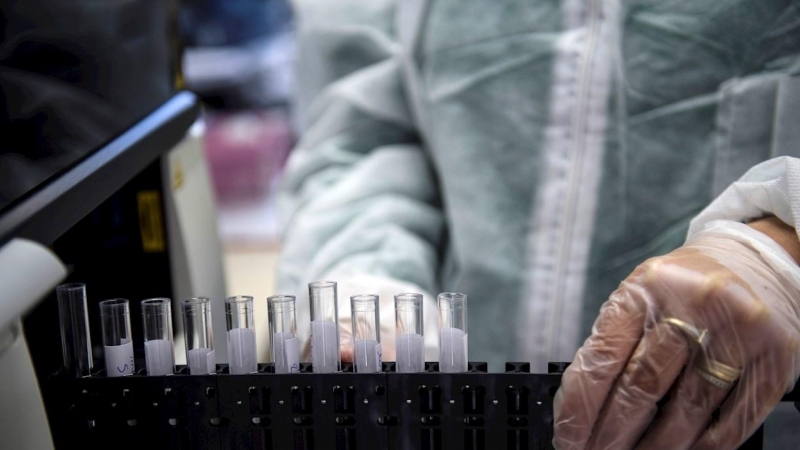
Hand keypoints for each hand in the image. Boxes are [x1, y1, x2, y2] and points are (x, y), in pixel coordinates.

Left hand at [553, 226, 799, 449]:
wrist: (752, 259)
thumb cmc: (683, 286)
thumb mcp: (639, 296)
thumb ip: (613, 342)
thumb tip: (582, 407)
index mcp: (645, 289)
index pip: (602, 358)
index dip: (580, 407)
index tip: (567, 436)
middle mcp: (691, 305)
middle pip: (641, 387)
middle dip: (612, 433)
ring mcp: (737, 332)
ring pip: (686, 410)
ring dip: (655, 447)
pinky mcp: (774, 358)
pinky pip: (733, 419)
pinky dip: (703, 446)